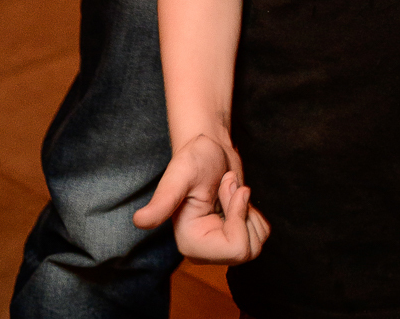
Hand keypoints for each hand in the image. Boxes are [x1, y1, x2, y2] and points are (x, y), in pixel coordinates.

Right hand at [133, 133, 270, 261]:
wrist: (209, 148)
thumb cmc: (194, 156)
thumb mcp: (180, 175)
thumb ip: (163, 200)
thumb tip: (139, 222)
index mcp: (190, 243)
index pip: (236, 249)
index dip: (239, 216)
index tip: (227, 187)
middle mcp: (205, 251)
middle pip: (248, 250)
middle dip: (244, 211)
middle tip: (227, 186)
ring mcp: (220, 246)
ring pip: (256, 244)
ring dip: (248, 210)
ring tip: (229, 190)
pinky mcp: (233, 238)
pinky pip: (259, 235)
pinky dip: (254, 213)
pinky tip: (235, 198)